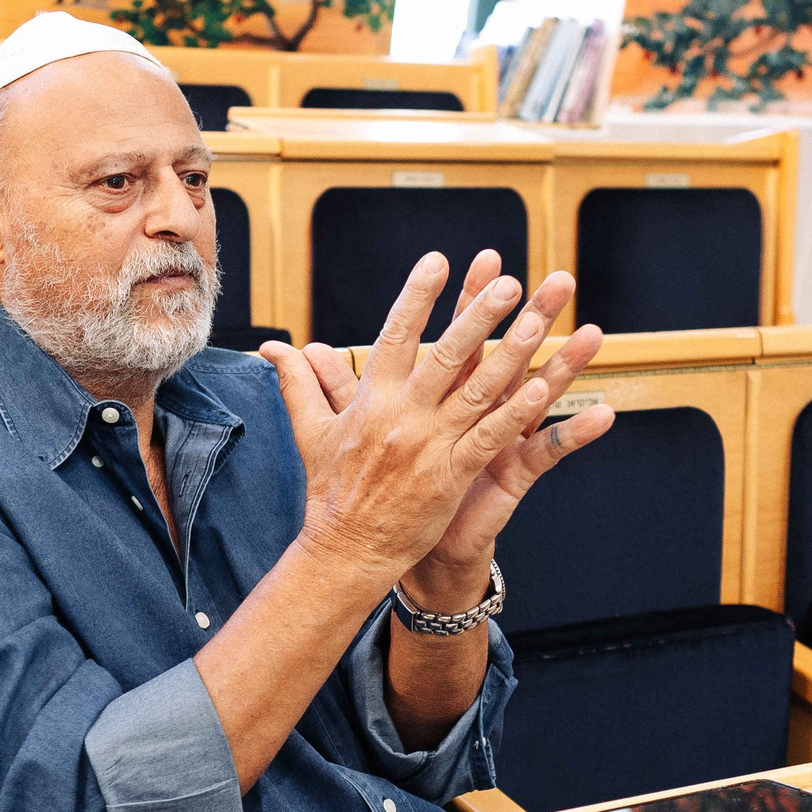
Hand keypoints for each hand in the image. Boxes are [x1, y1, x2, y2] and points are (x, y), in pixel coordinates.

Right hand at [260, 251, 567, 593]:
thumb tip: (271, 348)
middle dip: (477, 315)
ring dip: (509, 353)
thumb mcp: (310, 431)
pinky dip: (515, 413)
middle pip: (445, 354)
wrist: (347, 550)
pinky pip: (489, 437)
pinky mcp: (452, 475)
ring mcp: (430, 445)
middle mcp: (403, 415)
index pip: (396, 335)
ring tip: (535, 319)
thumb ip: (298, 383)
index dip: (418, 297)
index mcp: (372, 400)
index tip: (437, 260)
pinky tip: (541, 388)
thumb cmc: (331, 491)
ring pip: (477, 390)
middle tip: (505, 280)